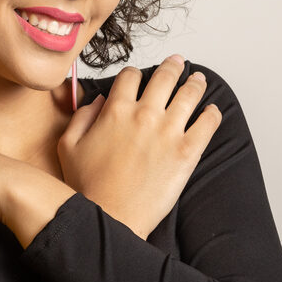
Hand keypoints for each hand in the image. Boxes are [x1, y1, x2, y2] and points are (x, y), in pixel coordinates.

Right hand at [57, 56, 221, 238]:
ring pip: (189, 94)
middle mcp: (144, 114)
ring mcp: (169, 131)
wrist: (111, 218)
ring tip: (199, 80)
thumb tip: (99, 101)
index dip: (134, 73)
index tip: (138, 77)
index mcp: (115, 110)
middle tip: (178, 63)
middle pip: (164, 77)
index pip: (130, 76)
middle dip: (173, 66)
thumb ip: (82, 116)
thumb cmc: (88, 187)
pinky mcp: (187, 152)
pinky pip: (207, 124)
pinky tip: (212, 111)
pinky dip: (212, 113)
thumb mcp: (69, 146)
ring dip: (195, 83)